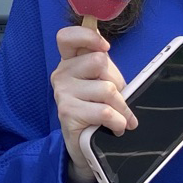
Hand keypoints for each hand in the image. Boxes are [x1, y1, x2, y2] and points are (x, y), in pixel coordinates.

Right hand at [52, 24, 136, 182]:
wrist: (87, 146)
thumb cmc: (98, 108)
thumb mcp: (102, 80)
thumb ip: (103, 64)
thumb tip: (105, 49)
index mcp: (69, 61)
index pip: (66, 36)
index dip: (87, 36)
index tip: (105, 47)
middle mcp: (61, 74)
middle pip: (99, 61)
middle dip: (116, 80)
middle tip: (114, 97)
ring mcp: (62, 93)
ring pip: (107, 88)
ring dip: (121, 107)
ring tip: (118, 116)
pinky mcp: (68, 113)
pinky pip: (105, 112)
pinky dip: (119, 122)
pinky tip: (116, 127)